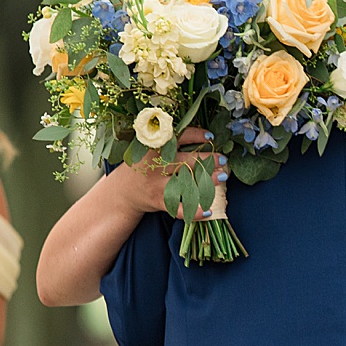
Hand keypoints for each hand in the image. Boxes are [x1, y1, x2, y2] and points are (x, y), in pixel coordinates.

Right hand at [109, 129, 226, 218]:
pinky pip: (178, 208)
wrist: (122, 193)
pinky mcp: (158, 201)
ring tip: (222, 176)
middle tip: (222, 159)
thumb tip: (200, 133)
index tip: (210, 137)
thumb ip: (167, 141)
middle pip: (186, 160)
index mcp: (153, 148)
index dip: (196, 135)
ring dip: (207, 181)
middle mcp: (155, 165)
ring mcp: (156, 184)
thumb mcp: (148, 149)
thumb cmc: (142, 166)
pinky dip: (194, 211)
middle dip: (207, 160)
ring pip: (186, 182)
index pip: (177, 137)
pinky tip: (207, 210)